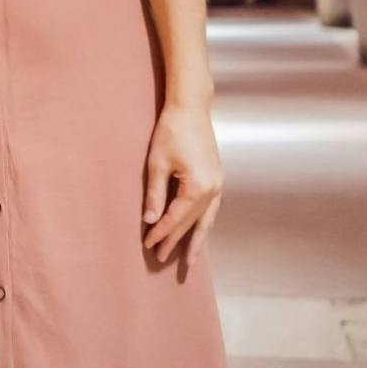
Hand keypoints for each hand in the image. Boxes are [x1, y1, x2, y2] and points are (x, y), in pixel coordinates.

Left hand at [141, 99, 222, 266]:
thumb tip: (150, 220)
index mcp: (197, 188)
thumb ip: (155, 194)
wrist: (191, 108)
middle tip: (161, 258)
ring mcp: (218, 184)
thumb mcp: (157, 163)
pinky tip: (200, 230)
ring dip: (197, 239)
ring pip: (206, 219)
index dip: (160, 232)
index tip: (148, 244)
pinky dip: (204, 222)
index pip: (175, 218)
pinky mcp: (217, 178)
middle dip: (176, 240)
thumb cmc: (171, 131)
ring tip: (189, 260)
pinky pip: (211, 208)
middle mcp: (212, 190)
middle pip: (191, 222)